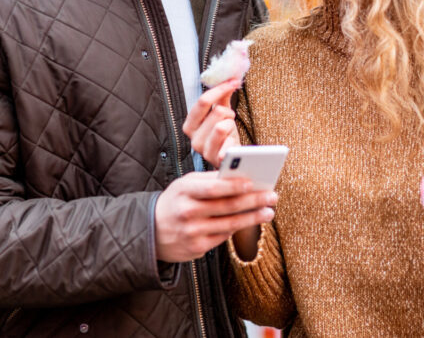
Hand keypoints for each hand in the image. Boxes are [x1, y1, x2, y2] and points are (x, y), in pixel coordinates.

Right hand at [154, 171, 276, 262]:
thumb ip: (210, 180)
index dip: (235, 186)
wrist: (151, 231)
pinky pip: (223, 236)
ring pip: (229, 224)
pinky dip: (239, 228)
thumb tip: (241, 176)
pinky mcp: (197, 248)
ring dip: (253, 217)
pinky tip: (251, 221)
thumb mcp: (186, 185)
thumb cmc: (175, 201)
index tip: (254, 182)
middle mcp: (187, 212)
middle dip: (253, 201)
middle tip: (272, 196)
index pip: (213, 188)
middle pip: (226, 206)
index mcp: (184, 190)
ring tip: (269, 211)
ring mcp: (192, 232)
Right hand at [183, 79, 241, 167]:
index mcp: (191, 126)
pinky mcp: (217, 161)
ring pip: (223, 126)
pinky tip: (232, 144)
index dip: (219, 89)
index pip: (202, 102)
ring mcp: (205, 152)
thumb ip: (221, 97)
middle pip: (217, 112)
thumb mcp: (221, 115)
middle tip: (229, 119)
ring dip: (231, 126)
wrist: (233, 161)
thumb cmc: (225, 137)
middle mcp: (194, 139)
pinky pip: (228, 146)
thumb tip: (228, 78)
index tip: (233, 82)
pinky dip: (232, 143)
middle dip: (228, 113)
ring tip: (231, 132)